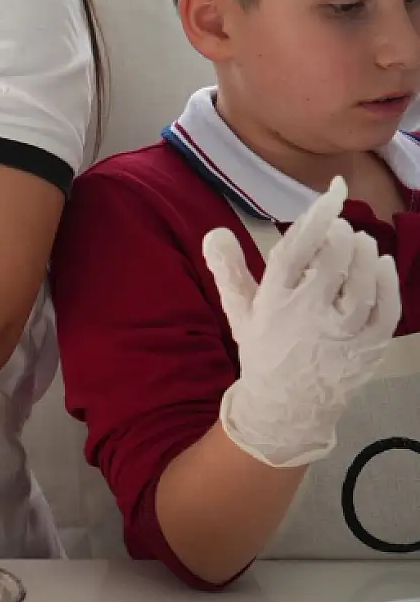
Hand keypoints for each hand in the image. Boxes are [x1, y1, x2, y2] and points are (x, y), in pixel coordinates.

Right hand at [203, 176, 401, 466]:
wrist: (287, 407)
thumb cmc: (263, 349)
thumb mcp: (238, 310)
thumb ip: (228, 269)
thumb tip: (216, 231)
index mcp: (274, 302)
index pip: (296, 251)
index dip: (316, 218)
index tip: (331, 195)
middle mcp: (309, 315)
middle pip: (333, 261)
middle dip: (341, 234)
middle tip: (340, 226)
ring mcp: (343, 333)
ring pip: (362, 282)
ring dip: (364, 253)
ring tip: (360, 240)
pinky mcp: (369, 346)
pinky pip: (386, 308)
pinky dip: (386, 281)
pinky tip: (381, 264)